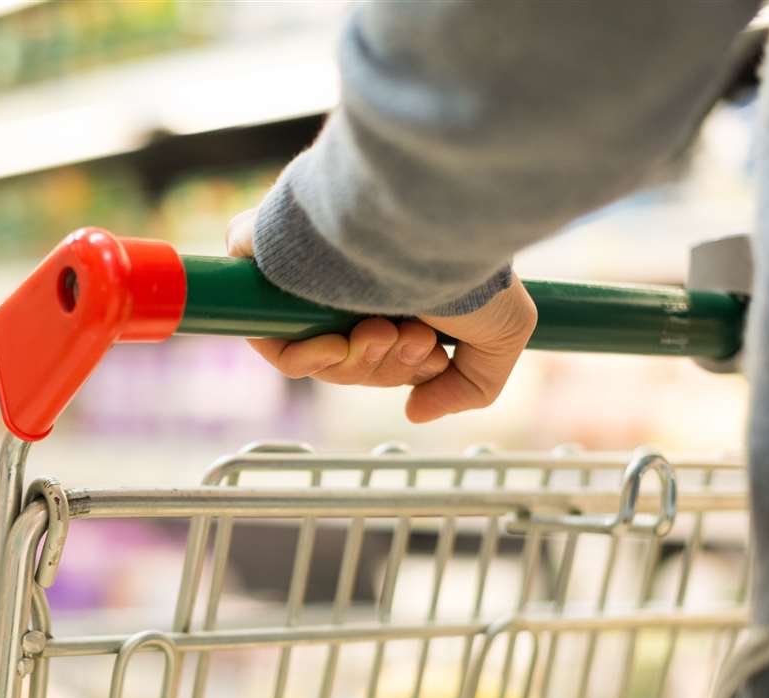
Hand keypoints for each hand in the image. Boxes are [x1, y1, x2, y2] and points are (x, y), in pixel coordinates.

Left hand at [226, 208, 536, 422]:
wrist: (432, 215)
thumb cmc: (471, 264)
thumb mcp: (502, 334)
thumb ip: (470, 386)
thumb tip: (414, 411)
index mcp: (394, 286)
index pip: (378, 353)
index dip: (400, 370)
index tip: (431, 357)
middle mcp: (349, 277)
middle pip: (347, 362)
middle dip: (384, 367)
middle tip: (413, 339)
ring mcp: (308, 272)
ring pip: (313, 356)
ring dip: (355, 362)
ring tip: (387, 330)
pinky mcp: (267, 261)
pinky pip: (268, 336)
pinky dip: (304, 357)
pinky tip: (340, 344)